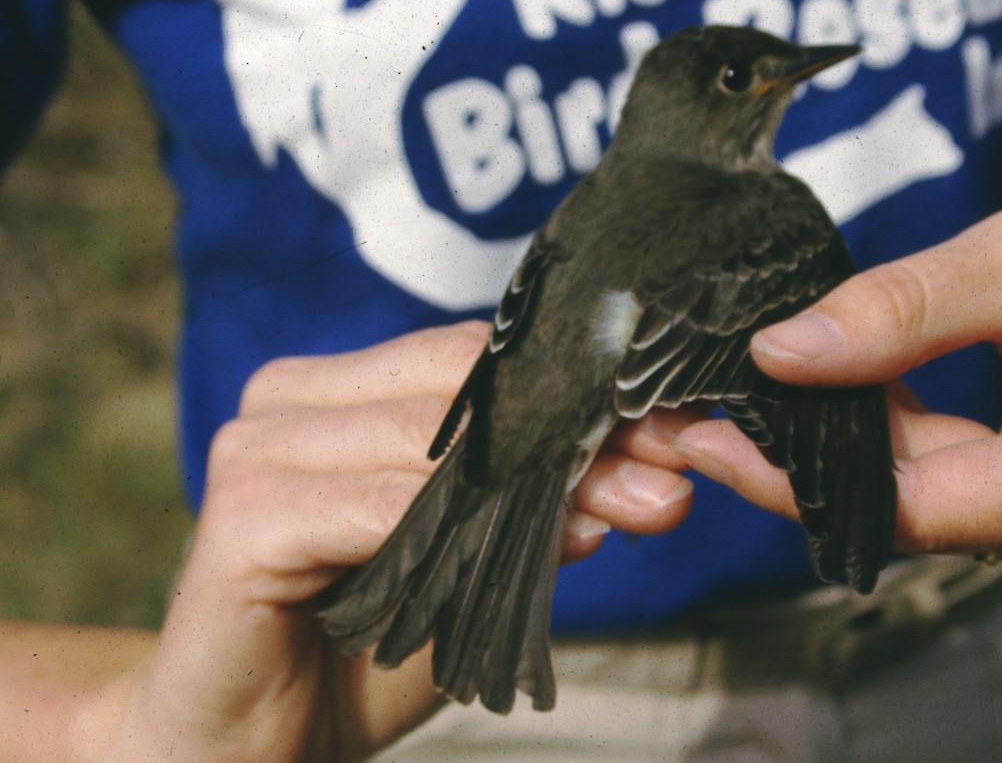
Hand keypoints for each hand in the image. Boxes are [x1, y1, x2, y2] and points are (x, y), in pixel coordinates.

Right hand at [82, 322, 692, 762]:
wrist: (248, 752)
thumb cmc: (355, 656)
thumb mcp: (466, 570)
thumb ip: (532, 514)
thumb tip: (640, 476)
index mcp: (334, 392)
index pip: (471, 360)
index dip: (577, 394)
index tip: (674, 432)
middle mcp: (287, 400)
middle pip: (460, 387)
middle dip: (579, 435)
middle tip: (672, 473)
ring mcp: (257, 448)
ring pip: (429, 442)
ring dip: (542, 483)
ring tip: (630, 510)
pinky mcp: (244, 517)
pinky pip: (378, 508)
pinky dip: (465, 531)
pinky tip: (540, 549)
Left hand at [667, 157, 1001, 595]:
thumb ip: (896, 312)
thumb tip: (775, 355)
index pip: (909, 508)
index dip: (794, 480)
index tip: (706, 440)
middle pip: (909, 512)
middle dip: (806, 460)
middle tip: (709, 409)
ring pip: (923, 503)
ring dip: (847, 448)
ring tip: (760, 395)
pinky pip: (951, 488)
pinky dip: (894, 443)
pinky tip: (840, 394)